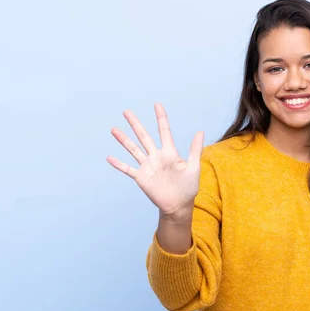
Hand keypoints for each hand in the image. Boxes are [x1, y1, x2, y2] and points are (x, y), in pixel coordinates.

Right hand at [107, 103, 203, 218]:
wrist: (179, 205)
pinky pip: (128, 169)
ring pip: (133, 149)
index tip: (157, 105)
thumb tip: (200, 131)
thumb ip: (195, 150)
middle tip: (126, 111)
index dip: (161, 118)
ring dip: (124, 140)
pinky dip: (119, 164)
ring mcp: (147, 166)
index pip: (164, 131)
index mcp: (170, 152)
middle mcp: (156, 157)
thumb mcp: (193, 167)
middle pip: (144, 136)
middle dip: (136, 124)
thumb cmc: (188, 187)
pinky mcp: (141, 177)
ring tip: (114, 129)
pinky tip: (109, 157)